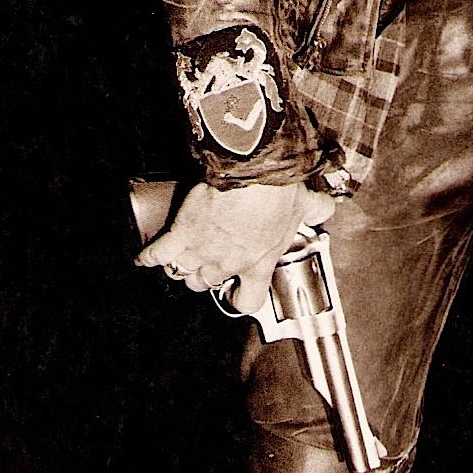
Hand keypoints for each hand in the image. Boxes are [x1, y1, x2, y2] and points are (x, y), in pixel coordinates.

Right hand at [136, 180, 336, 312]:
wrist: (250, 172)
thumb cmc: (277, 190)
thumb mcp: (304, 204)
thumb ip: (317, 211)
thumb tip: (328, 208)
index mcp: (258, 264)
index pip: (248, 300)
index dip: (239, 297)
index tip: (233, 290)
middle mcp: (228, 265)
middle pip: (207, 284)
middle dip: (205, 274)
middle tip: (205, 261)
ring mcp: (202, 253)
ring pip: (183, 274)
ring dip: (180, 266)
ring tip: (179, 257)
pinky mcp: (181, 235)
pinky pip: (157, 255)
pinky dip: (148, 257)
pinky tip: (144, 258)